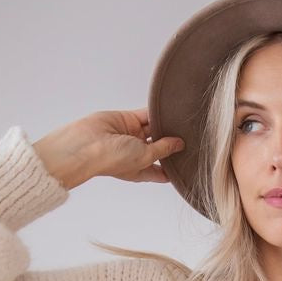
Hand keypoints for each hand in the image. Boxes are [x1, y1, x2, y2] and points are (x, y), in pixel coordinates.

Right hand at [32, 108, 184, 189]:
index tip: (192, 163)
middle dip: (174, 142)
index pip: (163, 171)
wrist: (87, 144)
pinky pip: (145, 114)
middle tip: (194, 137)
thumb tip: (179, 144)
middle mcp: (138, 154)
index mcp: (142, 170)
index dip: (176, 167)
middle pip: (161, 147)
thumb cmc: (112, 159)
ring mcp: (132, 136)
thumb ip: (163, 148)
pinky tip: (171, 109)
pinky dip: (156, 112)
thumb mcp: (145, 157)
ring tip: (185, 121)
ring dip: (166, 125)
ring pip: (155, 129)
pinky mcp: (127, 120)